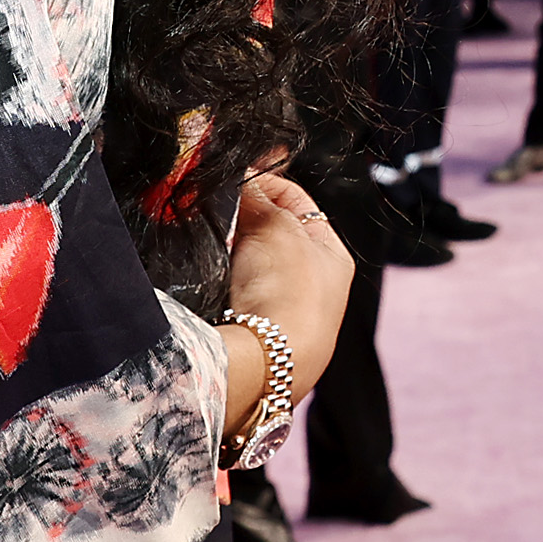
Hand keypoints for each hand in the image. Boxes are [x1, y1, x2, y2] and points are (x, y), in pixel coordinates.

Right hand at [223, 173, 353, 430]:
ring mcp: (285, 313)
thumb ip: (257, 196)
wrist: (268, 363)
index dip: (266, 184)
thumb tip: (241, 179)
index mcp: (333, 256)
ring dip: (228, 252)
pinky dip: (220, 281)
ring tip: (212, 245)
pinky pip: (233, 294)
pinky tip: (210, 278)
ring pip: (248, 265)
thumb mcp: (275, 225)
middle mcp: (314, 285)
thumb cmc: (287, 292)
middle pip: (271, 234)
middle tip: (218, 213)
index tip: (235, 179)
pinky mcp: (257, 335)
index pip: (297, 203)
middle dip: (242, 221)